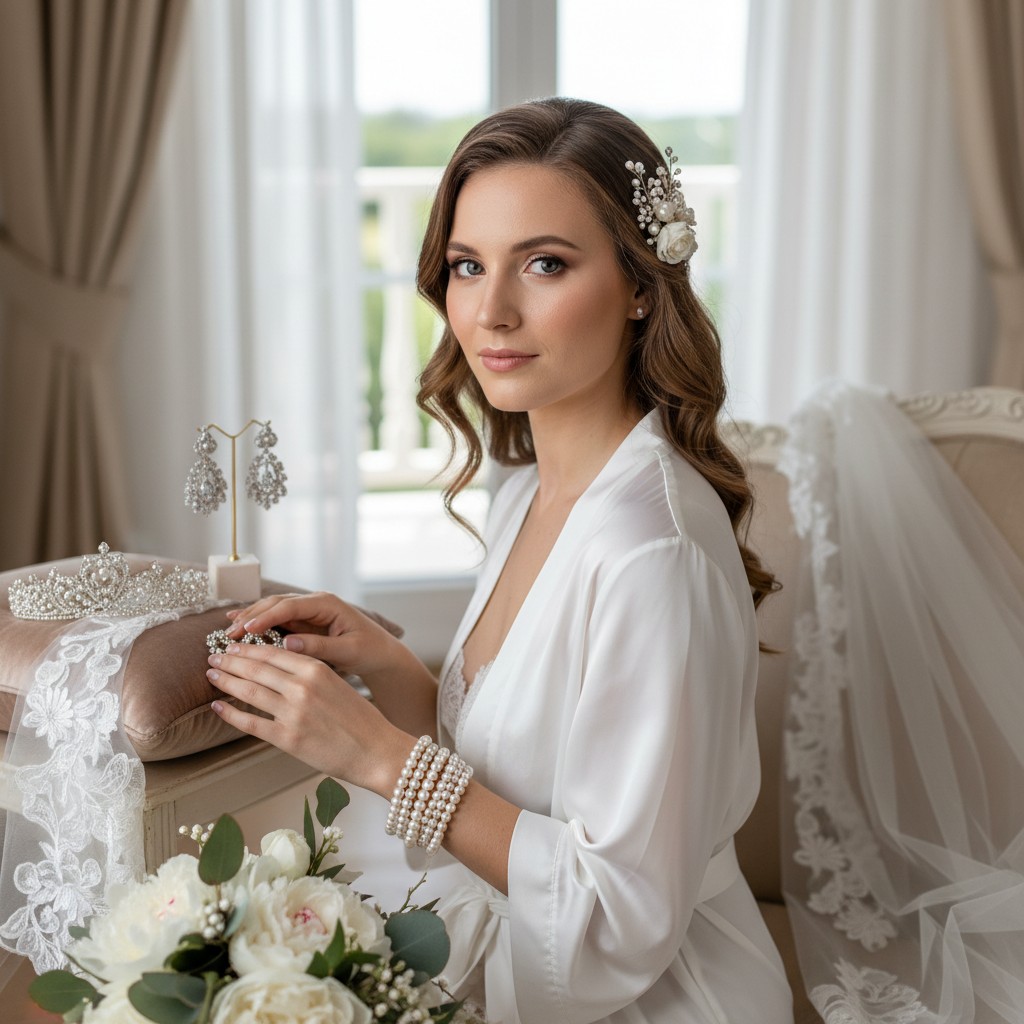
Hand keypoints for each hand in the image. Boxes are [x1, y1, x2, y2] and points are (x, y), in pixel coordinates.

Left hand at [207, 641, 411, 796]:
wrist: (377, 750)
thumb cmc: (361, 719)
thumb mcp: (337, 683)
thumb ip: (309, 674)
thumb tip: (278, 669)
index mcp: (316, 669)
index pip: (272, 653)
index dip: (247, 648)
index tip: (232, 645)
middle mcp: (302, 687)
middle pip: (256, 669)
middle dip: (231, 661)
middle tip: (213, 657)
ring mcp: (293, 713)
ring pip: (249, 692)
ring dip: (226, 682)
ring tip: (212, 676)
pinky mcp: (287, 739)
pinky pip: (251, 723)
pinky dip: (231, 714)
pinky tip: (217, 707)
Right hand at [225, 592, 401, 680]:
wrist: (380, 652)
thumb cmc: (369, 650)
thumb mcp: (348, 650)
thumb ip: (319, 647)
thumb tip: (287, 643)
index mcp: (327, 604)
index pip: (291, 606)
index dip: (267, 616)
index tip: (247, 629)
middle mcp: (315, 602)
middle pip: (277, 603)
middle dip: (252, 616)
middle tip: (229, 633)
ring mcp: (308, 610)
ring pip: (273, 609)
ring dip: (251, 618)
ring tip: (228, 631)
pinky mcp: (303, 621)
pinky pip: (277, 619)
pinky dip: (258, 622)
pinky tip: (239, 625)